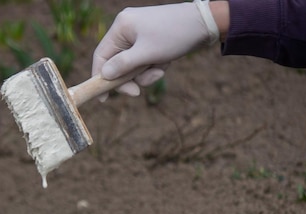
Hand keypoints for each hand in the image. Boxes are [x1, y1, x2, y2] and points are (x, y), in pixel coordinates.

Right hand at [93, 1, 218, 98]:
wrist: (205, 23)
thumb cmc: (175, 35)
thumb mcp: (147, 54)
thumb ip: (123, 66)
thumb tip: (104, 75)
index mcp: (121, 26)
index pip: (101, 55)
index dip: (99, 77)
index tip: (104, 98)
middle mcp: (126, 28)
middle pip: (117, 62)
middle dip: (130, 77)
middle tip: (137, 92)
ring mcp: (138, 33)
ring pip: (132, 64)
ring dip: (144, 73)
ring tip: (160, 69)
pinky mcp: (150, 39)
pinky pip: (143, 59)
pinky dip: (152, 66)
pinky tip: (165, 62)